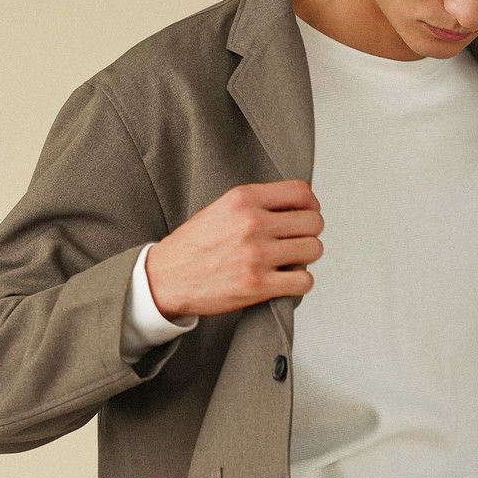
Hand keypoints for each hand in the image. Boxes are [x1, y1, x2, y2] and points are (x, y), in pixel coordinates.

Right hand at [146, 179, 324, 317]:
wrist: (164, 278)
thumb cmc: (193, 246)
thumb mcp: (222, 208)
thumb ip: (257, 203)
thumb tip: (300, 206)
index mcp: (243, 199)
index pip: (302, 192)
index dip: (310, 205)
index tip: (304, 215)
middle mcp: (252, 223)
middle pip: (313, 222)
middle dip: (308, 233)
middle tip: (295, 242)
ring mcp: (257, 255)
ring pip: (313, 249)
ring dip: (305, 258)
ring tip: (288, 262)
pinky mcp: (258, 285)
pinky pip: (304, 281)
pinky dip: (299, 282)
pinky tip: (285, 280)